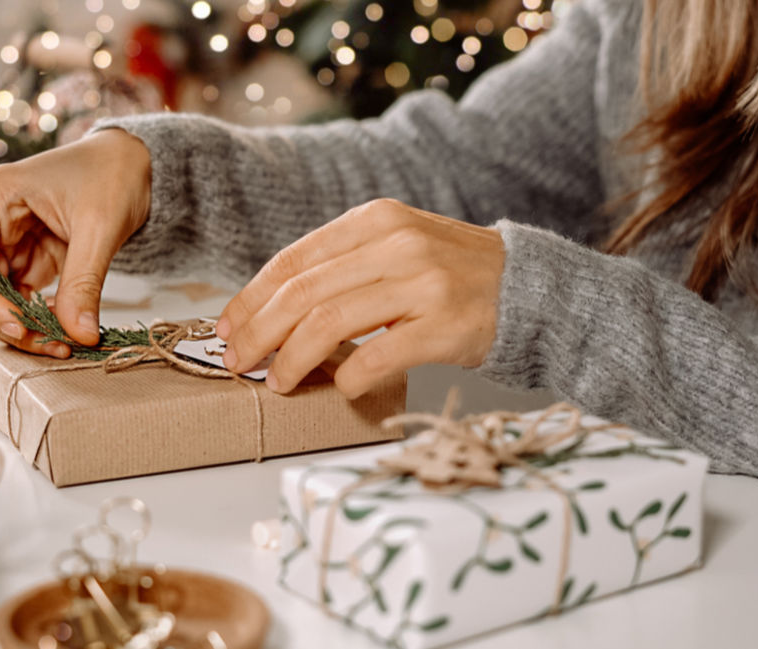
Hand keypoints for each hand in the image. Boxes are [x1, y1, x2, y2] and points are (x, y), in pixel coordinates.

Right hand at [0, 129, 150, 356]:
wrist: (135, 163)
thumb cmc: (113, 173)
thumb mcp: (100, 227)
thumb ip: (83, 283)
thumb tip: (77, 334)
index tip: (18, 325)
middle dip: (7, 319)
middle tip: (50, 343)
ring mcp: (9, 241)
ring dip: (23, 325)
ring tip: (63, 341)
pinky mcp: (29, 258)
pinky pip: (20, 298)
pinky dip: (38, 318)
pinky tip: (65, 329)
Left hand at [216, 198, 504, 397]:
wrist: (528, 288)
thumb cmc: (451, 274)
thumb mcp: (396, 247)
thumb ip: (342, 265)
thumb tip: (270, 310)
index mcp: (376, 220)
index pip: (294, 259)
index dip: (251, 297)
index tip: (228, 326)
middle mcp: (397, 245)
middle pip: (302, 293)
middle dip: (259, 332)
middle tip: (237, 361)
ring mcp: (423, 285)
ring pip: (329, 325)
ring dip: (292, 360)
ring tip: (277, 382)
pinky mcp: (444, 327)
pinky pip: (376, 358)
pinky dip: (348, 379)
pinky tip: (341, 389)